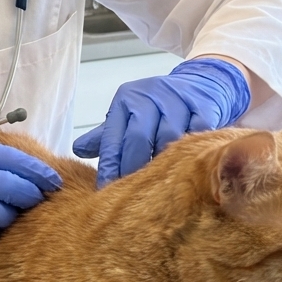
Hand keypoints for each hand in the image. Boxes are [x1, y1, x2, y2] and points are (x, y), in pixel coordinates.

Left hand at [72, 58, 249, 186]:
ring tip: (158, 191)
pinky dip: (192, 154)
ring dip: (164, 165)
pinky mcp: (203, 106)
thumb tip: (78, 150)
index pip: (113, 137)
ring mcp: (178, 100)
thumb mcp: (129, 114)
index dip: (109, 166)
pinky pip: (197, 134)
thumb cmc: (157, 105)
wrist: (199, 83)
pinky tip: (189, 172)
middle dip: (133, 169)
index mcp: (126, 100)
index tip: (104, 191)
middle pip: (138, 138)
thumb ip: (107, 134)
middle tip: (131, 198)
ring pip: (168, 138)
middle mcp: (149, 97)